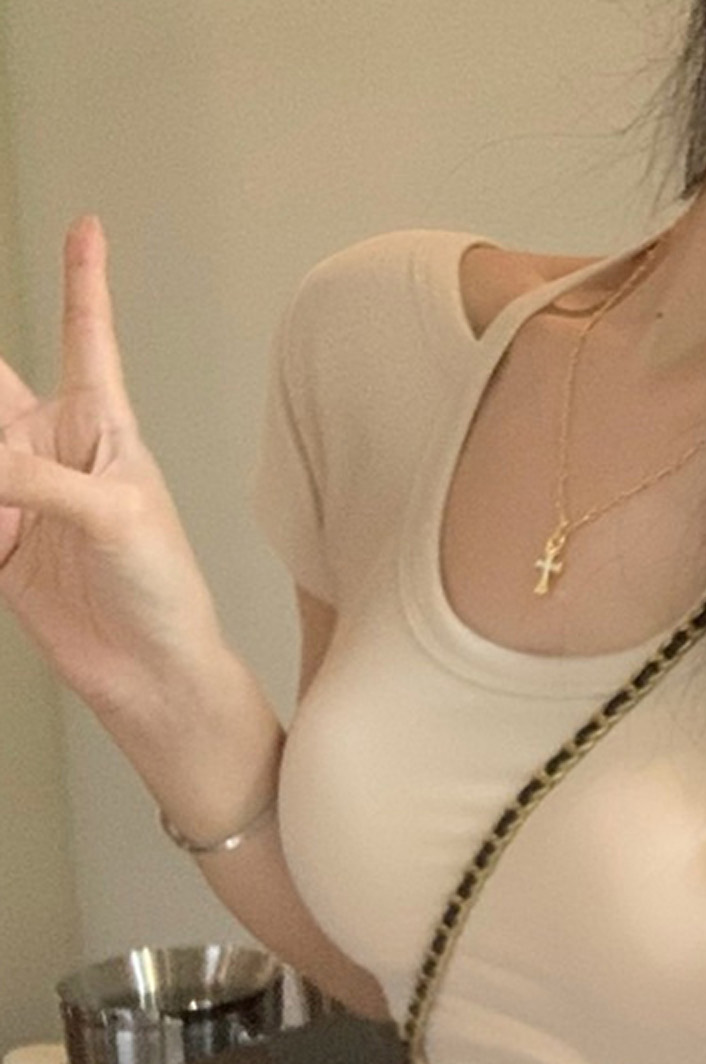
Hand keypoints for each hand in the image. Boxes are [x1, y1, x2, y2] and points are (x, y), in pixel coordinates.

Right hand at [0, 215, 225, 719]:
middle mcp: (53, 450)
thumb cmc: (166, 590)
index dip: (85, 281)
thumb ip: (39, 482)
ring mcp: (15, 494)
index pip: (88, 339)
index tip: (88, 227)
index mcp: (104, 429)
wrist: (152, 672)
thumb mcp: (117, 520)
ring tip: (6, 520)